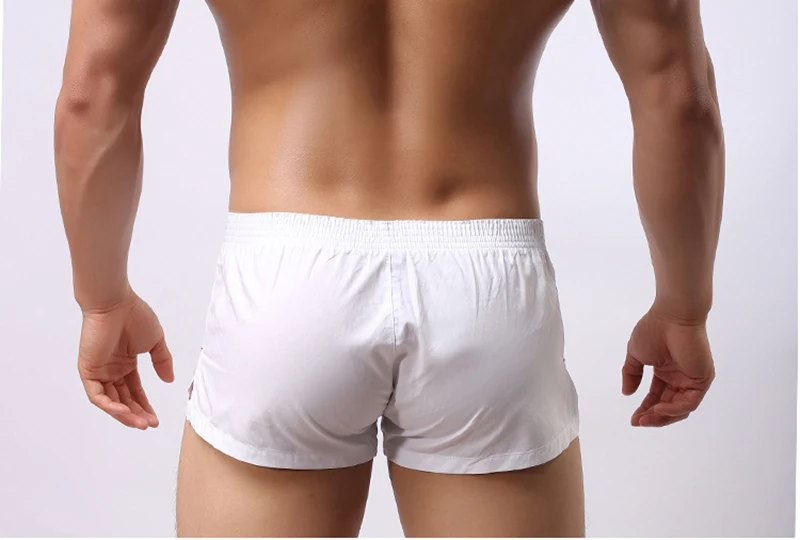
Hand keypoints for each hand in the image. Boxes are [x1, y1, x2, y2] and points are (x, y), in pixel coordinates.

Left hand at [77, 289, 173, 429]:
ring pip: (110, 401)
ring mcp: (99, 371)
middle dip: (136, 413)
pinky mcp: (88, 371)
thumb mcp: (156, 342)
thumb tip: (169, 380)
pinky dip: (109, 405)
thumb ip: (162, 361)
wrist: (115, 303)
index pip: (134, 391)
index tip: (156, 418)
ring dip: (125, 414)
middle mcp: (111, 370)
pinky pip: (97, 395)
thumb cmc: (135, 316)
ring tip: (141, 423)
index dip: (145, 405)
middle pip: (123, 399)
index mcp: (125, 363)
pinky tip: (124, 412)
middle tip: (150, 424)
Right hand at [623, 305, 714, 426]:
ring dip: (662, 416)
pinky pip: (689, 402)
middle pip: (668, 406)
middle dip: (653, 416)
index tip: (633, 419)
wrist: (673, 316)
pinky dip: (674, 409)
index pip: (656, 397)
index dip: (645, 409)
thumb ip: (631, 374)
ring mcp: (692, 380)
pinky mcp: (702, 380)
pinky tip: (659, 408)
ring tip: (646, 418)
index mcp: (666, 372)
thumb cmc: (655, 330)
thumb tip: (627, 393)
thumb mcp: (636, 355)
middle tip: (638, 422)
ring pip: (680, 409)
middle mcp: (680, 378)